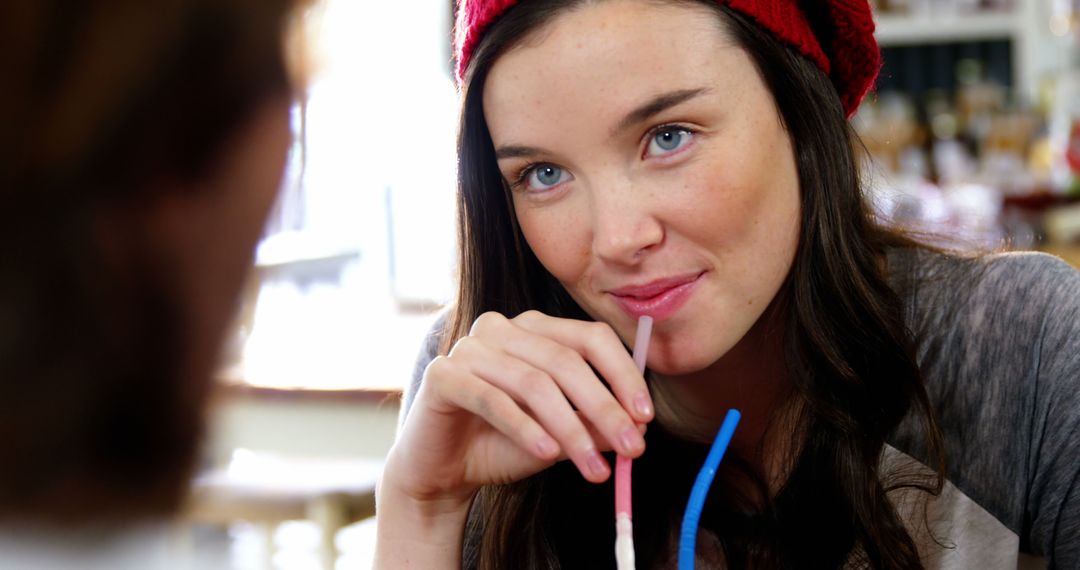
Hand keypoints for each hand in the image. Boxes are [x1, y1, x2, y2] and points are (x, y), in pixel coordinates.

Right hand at [383, 310, 653, 507]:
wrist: (442, 471)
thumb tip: (638, 426)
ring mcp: (469, 347)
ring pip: (533, 383)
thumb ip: (594, 425)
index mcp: (536, 329)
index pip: (590, 337)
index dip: (623, 374)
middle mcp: (502, 327)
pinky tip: (548, 455)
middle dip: (604, 409)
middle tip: (633, 450)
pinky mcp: (442, 374)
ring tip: (594, 469)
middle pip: (565, 361)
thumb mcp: (560, 436)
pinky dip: (525, 428)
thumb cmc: (504, 444)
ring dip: (571, 429)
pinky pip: (492, 399)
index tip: (646, 417)